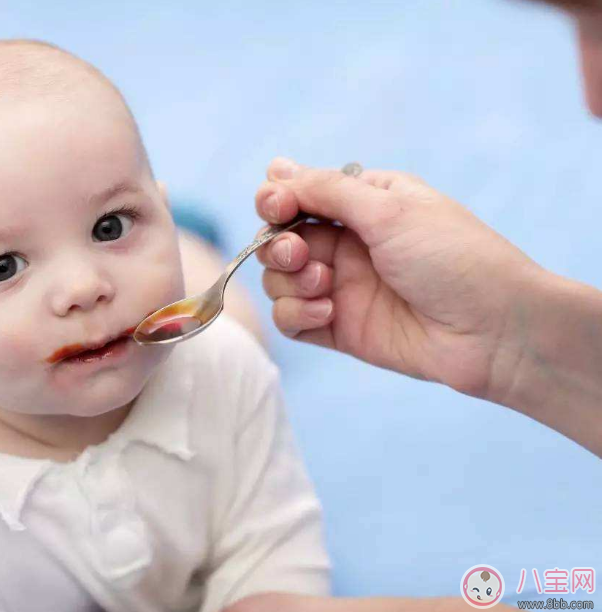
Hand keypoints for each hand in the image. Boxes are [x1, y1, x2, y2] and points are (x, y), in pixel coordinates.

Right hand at [255, 157, 543, 401]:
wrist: (495, 331)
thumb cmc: (453, 258)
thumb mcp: (390, 209)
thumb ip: (327, 190)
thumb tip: (275, 168)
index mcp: (364, 203)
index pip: (296, 194)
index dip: (275, 200)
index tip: (278, 208)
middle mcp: (348, 243)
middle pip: (278, 237)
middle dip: (279, 245)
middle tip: (302, 255)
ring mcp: (342, 286)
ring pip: (278, 279)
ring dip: (289, 281)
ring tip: (326, 286)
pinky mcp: (339, 328)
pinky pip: (290, 318)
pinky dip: (297, 313)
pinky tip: (329, 312)